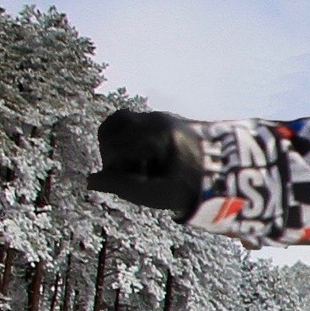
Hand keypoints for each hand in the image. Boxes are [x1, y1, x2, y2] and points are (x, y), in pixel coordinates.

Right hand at [88, 109, 203, 220]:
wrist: (219, 177)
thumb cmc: (185, 190)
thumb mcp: (153, 194)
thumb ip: (120, 186)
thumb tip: (90, 181)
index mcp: (156, 136)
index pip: (113, 148)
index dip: (112, 169)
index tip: (130, 182)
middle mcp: (156, 119)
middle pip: (110, 131)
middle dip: (113, 155)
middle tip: (132, 173)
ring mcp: (160, 115)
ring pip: (119, 122)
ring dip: (118, 144)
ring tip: (133, 164)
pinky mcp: (162, 117)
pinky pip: (132, 122)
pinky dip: (129, 138)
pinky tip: (142, 156)